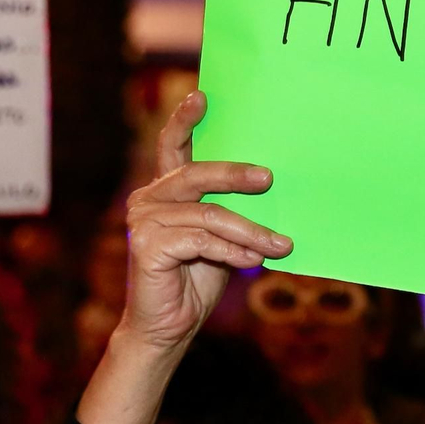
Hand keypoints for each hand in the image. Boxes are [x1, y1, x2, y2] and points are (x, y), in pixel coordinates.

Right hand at [116, 90, 292, 353]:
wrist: (168, 327)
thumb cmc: (198, 278)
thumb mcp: (222, 238)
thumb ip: (232, 211)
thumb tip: (272, 185)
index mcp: (165, 190)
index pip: (173, 147)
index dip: (185, 119)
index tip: (202, 96)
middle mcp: (148, 199)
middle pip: (197, 175)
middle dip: (236, 175)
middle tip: (270, 178)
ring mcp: (144, 222)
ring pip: (209, 214)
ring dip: (250, 231)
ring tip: (280, 245)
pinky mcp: (147, 247)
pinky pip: (201, 241)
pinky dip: (232, 251)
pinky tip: (252, 263)